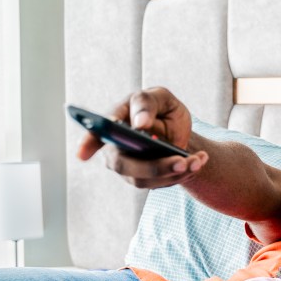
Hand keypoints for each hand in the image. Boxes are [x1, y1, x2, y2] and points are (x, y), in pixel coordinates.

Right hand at [76, 86, 208, 188]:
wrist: (178, 128)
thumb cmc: (162, 108)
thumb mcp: (160, 97)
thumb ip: (147, 103)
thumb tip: (140, 123)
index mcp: (113, 123)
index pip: (95, 134)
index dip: (87, 144)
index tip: (82, 154)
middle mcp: (115, 149)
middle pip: (125, 165)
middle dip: (156, 166)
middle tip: (182, 161)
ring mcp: (129, 167)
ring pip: (145, 179)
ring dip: (175, 172)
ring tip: (198, 160)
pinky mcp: (146, 179)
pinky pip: (161, 183)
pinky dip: (183, 174)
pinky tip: (198, 162)